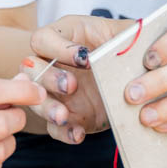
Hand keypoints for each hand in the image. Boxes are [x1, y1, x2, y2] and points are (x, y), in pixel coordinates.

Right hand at [26, 14, 133, 143]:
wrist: (135, 82)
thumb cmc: (125, 49)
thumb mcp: (127, 36)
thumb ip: (127, 33)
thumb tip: (134, 37)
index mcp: (64, 38)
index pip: (43, 39)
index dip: (59, 48)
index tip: (86, 58)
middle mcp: (53, 64)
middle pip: (31, 69)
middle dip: (49, 78)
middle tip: (71, 86)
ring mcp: (56, 93)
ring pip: (36, 99)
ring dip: (47, 108)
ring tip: (63, 116)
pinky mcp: (67, 116)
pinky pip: (54, 128)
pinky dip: (64, 132)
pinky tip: (77, 134)